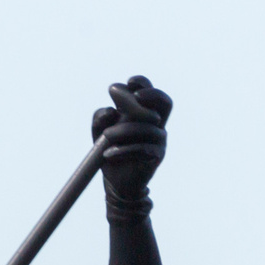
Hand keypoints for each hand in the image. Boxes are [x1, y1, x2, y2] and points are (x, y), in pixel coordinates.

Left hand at [91, 75, 172, 211]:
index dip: (143, 83)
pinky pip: (142, 148)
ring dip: (123, 130)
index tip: (128, 82)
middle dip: (152, 94)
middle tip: (136, 95)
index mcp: (144, 113)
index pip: (150, 93)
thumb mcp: (99, 133)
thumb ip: (100, 119)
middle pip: (165, 103)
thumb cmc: (110, 152)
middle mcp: (156, 124)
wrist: (116, 183)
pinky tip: (107, 154)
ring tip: (106, 136)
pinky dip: (123, 150)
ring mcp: (159, 140)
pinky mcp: (156, 156)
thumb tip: (109, 111)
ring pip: (146, 127)